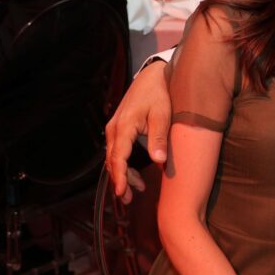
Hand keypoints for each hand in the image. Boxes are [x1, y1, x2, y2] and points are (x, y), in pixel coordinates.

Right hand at [105, 60, 170, 202]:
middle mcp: (114, 129)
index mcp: (124, 126)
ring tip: (134, 192)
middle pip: (113, 161)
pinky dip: (124, 165)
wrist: (153, 76)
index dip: (119, 176)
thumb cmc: (159, 94)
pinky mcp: (120, 129)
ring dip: (122, 175)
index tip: (121, 192)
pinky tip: (136, 176)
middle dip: (119, 181)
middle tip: (128, 199)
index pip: (118, 157)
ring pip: (114, 158)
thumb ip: (159, 138)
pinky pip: (118, 151)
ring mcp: (115, 128)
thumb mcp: (162, 115)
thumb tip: (159, 162)